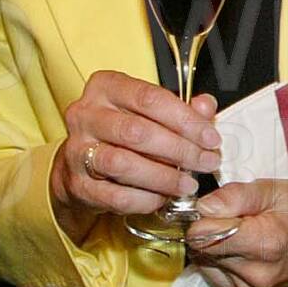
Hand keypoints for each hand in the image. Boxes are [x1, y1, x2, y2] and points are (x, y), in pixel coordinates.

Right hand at [50, 70, 219, 235]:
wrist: (79, 162)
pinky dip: (145, 199)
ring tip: (188, 183)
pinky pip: (116, 195)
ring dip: (163, 177)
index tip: (210, 138)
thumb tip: (206, 107)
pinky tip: (163, 198)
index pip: (149, 98)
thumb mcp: (149, 111)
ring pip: (124, 164)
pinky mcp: (78, 184)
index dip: (186, 119)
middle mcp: (86, 115)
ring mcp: (77, 150)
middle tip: (206, 162)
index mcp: (106, 87)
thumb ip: (180, 108)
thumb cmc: (121, 131)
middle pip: (137, 132)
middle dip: (180, 150)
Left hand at [186, 180, 287, 286]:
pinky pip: (218, 277)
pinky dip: (223, 261)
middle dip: (209, 230)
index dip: (202, 217)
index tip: (215, 207)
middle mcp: (257, 273)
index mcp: (263, 242)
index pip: (202, 236)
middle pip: (202, 250)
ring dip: (215, 247)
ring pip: (207, 264)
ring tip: (244, 232)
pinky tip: (244, 249)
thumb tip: (201, 207)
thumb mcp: (274, 189)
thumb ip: (233, 196)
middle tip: (234, 217)